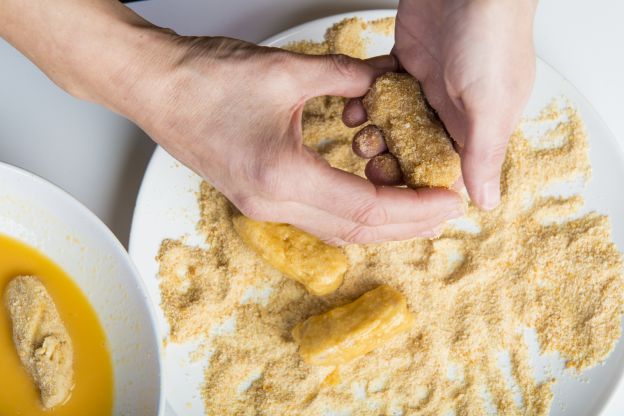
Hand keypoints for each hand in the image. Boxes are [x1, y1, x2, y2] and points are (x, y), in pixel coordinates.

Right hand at [135, 37, 463, 243]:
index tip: (448, 199)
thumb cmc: (204, 79)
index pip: (367, 209)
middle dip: (408, 224)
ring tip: (417, 206)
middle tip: (444, 210)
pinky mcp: (257, 198)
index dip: (415, 207)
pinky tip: (372, 192)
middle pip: (357, 231)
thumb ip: (346, 77)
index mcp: (283, 177)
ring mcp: (262, 206)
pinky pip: (317, 216)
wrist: (152, 86)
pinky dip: (352, 210)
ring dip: (382, 222)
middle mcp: (272, 204)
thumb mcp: (288, 71)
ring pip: (337, 230)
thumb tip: (383, 81)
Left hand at [344, 0, 536, 208]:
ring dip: (374, 128)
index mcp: (478, 126)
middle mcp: (452, 110)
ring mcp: (427, 85)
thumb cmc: (491, 35)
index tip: (395, 195)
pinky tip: (357, 100)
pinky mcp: (405, 62)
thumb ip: (483, 153)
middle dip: (389, 159)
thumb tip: (486, 202)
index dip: (420, 186)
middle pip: (413, 150)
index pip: (446, 170)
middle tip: (371, 160)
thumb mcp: (491, 104)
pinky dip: (366, 95)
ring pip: (392, 121)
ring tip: (361, 127)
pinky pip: (379, 88)